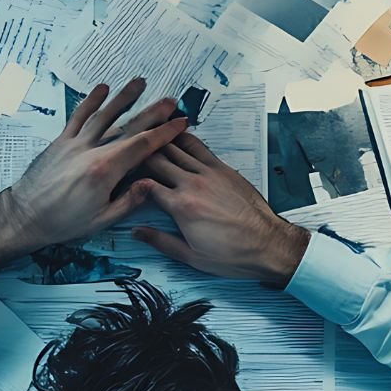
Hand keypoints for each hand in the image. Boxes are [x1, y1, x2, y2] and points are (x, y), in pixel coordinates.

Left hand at [0, 78, 186, 269]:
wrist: (25, 216)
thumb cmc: (63, 222)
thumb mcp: (102, 219)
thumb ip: (129, 200)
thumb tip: (151, 184)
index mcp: (105, 171)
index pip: (142, 146)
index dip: (164, 133)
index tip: (180, 123)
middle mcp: (91, 151)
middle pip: (127, 126)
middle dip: (152, 112)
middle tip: (171, 101)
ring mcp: (74, 143)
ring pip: (104, 115)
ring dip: (123, 98)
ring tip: (140, 83)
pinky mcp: (61, 142)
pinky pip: (78, 117)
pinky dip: (90, 102)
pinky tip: (102, 89)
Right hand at [128, 134, 309, 283]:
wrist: (268, 244)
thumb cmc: (232, 254)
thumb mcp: (191, 256)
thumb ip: (160, 241)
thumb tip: (136, 231)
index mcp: (180, 208)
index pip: (145, 185)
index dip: (130, 180)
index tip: (122, 179)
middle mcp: (192, 185)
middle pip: (156, 160)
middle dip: (139, 155)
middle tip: (127, 150)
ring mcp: (209, 173)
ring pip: (175, 148)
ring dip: (158, 141)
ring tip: (144, 134)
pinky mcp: (223, 169)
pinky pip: (198, 147)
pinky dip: (183, 139)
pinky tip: (174, 135)